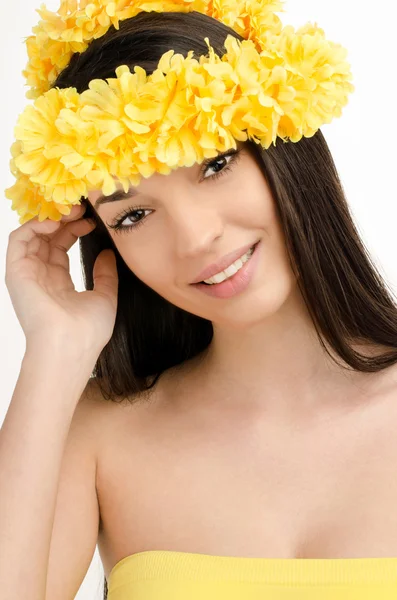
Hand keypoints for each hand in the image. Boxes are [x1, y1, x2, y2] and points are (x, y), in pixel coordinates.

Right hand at [5, 204, 117, 355]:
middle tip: (81, 209)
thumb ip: (105, 275)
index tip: (91, 221)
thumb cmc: (88, 330)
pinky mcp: (17, 272)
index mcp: (59, 284)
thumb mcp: (105, 297)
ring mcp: (28, 275)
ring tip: (70, 212)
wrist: (71, 346)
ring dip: (50, 219)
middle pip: (46, 239)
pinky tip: (54, 222)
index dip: (74, 231)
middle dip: (63, 221)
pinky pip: (18, 240)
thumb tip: (107, 253)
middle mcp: (41, 277)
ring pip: (32, 236)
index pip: (61, 248)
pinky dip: (33, 226)